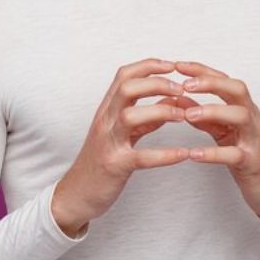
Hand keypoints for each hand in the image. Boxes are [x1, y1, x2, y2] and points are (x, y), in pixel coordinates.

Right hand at [51, 58, 191, 237]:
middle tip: (182, 88)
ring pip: (130, 116)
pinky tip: (184, 154)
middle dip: (156, 82)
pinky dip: (164, 155)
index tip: (172, 65)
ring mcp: (108, 143)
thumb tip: (171, 102)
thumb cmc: (100, 162)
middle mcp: (104, 122)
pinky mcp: (115, 166)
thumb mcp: (121, 134)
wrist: (75, 194)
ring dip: (161, 111)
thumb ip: (146, 119)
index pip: (124, 75)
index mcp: (106, 110)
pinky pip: (141, 157)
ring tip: (183, 115)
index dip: (149, 66)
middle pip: (127, 88)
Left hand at [174, 61, 259, 222]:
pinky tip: (192, 154)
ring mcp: (254, 139)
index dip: (202, 70)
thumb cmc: (244, 154)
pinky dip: (212, 153)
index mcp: (243, 107)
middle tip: (185, 85)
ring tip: (188, 116)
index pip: (224, 80)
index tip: (178, 65)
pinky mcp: (252, 162)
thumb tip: (177, 98)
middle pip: (238, 90)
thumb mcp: (221, 131)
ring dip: (213, 111)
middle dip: (212, 83)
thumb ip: (201, 115)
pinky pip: (234, 154)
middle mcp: (251, 118)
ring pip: (240, 116)